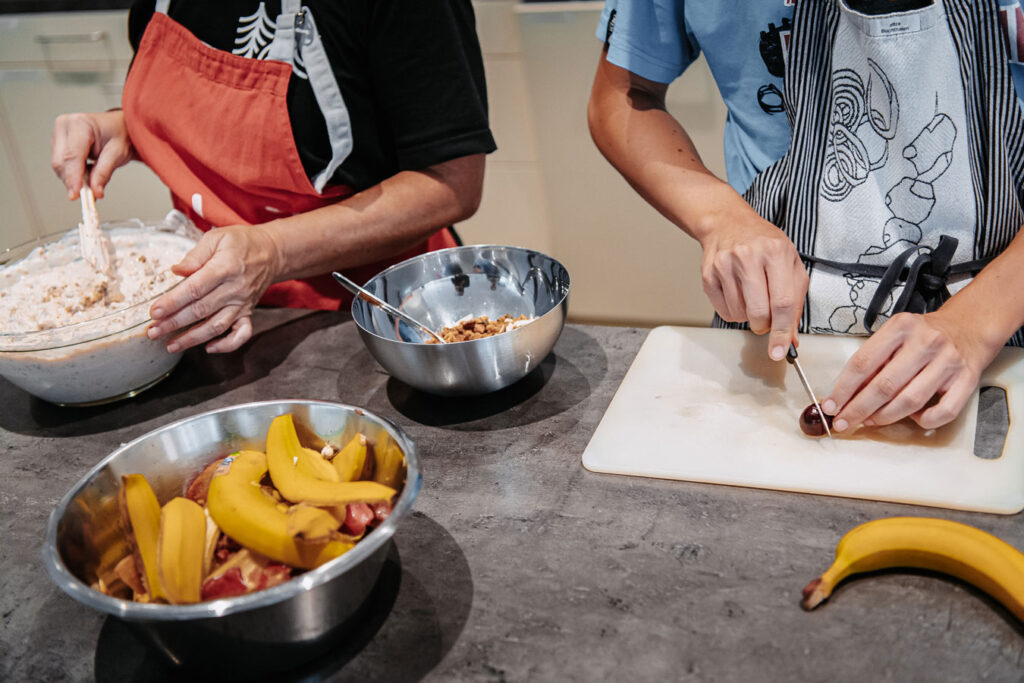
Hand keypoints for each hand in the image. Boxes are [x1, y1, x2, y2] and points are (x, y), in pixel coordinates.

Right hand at [51, 110, 134, 199]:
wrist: (118, 126)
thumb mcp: (118, 153)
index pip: (72, 156)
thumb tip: (95, 191)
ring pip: (59, 165)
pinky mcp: (57, 143)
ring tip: (93, 176)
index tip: (76, 195)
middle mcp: (64, 126)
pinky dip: (73, 174)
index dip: (73, 177)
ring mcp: (58, 134)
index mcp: (79, 124)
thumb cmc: (119, 134)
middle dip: (73, 181)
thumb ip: (104, 173)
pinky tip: (86, 171)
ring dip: (73, 178)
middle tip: (89, 195)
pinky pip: (61, 164)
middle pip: (61, 162)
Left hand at [147, 225, 282, 353]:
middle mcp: (235, 289)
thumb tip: (176, 271)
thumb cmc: (241, 242)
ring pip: (217, 326)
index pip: (195, 289)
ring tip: (171, 345)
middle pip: (201, 310)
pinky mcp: (248, 312)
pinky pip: (242, 334)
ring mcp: (243, 303)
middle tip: (153, 331)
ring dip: (192, 339)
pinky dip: (227, 345)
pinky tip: (209, 348)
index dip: (173, 302)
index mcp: (225, 268)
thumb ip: (195, 255)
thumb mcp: (217, 238)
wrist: (272, 252)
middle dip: (174, 323)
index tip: (154, 311)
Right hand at [699, 215, 808, 359]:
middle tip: (767, 318)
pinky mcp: (708, 275)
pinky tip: (737, 292)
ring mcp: (725, 265)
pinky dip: (733, 310)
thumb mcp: (790, 264)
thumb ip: (795, 302)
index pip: (782, 302)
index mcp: (776, 252)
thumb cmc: (764, 245)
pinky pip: (723, 311)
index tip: (780, 351)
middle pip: (758, 312)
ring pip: (739, 315)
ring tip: (751, 295)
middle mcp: (748, 256)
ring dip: (748, 316)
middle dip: (765, 325)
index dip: (783, 332)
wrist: (728, 224)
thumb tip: (791, 339)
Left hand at [821, 310, 994, 431]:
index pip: (863, 363)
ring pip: (910, 401)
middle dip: (858, 409)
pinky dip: (924, 421)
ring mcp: (948, 362)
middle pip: (884, 386)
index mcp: (901, 327)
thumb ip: (872, 360)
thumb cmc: (924, 335)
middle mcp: (926, 343)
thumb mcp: (894, 335)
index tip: (831, 405)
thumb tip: (844, 394)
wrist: (968, 327)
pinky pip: (942, 412)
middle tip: (843, 422)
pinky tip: (913, 417)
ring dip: (884, 417)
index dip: (843, 389)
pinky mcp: (966, 381)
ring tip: (870, 421)